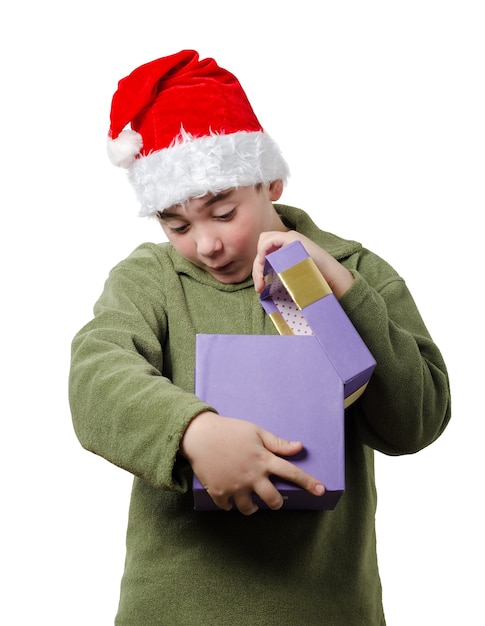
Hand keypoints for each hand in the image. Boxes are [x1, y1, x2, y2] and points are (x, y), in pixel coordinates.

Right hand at [180, 411, 324, 514]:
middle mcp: (252, 475)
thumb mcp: (256, 431)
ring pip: (250, 509)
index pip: (291, 473)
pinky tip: (230, 498)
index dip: (308, 482)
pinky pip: (228, 507)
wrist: (199, 435)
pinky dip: (230, 505)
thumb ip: (277, 443)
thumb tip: (299, 446)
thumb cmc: (230, 430)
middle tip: (273, 499)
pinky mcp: (219, 492)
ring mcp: (235, 485)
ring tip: (251, 502)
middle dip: (276, 502)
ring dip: (252, 507)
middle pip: (273, 500)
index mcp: (263, 459)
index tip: (321, 491)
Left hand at [252, 231, 353, 298]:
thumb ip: (282, 274)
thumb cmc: (315, 281)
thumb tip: (264, 285)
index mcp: (289, 246)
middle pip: (263, 245)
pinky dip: (262, 254)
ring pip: (263, 241)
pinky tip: (265, 269)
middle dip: (258, 267)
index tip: (260, 287)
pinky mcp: (292, 239)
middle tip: (259, 287)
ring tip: (262, 280)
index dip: (260, 267)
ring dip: (259, 262)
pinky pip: (268, 242)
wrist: (331, 279)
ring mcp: (291, 237)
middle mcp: (289, 239)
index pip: (267, 250)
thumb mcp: (294, 275)